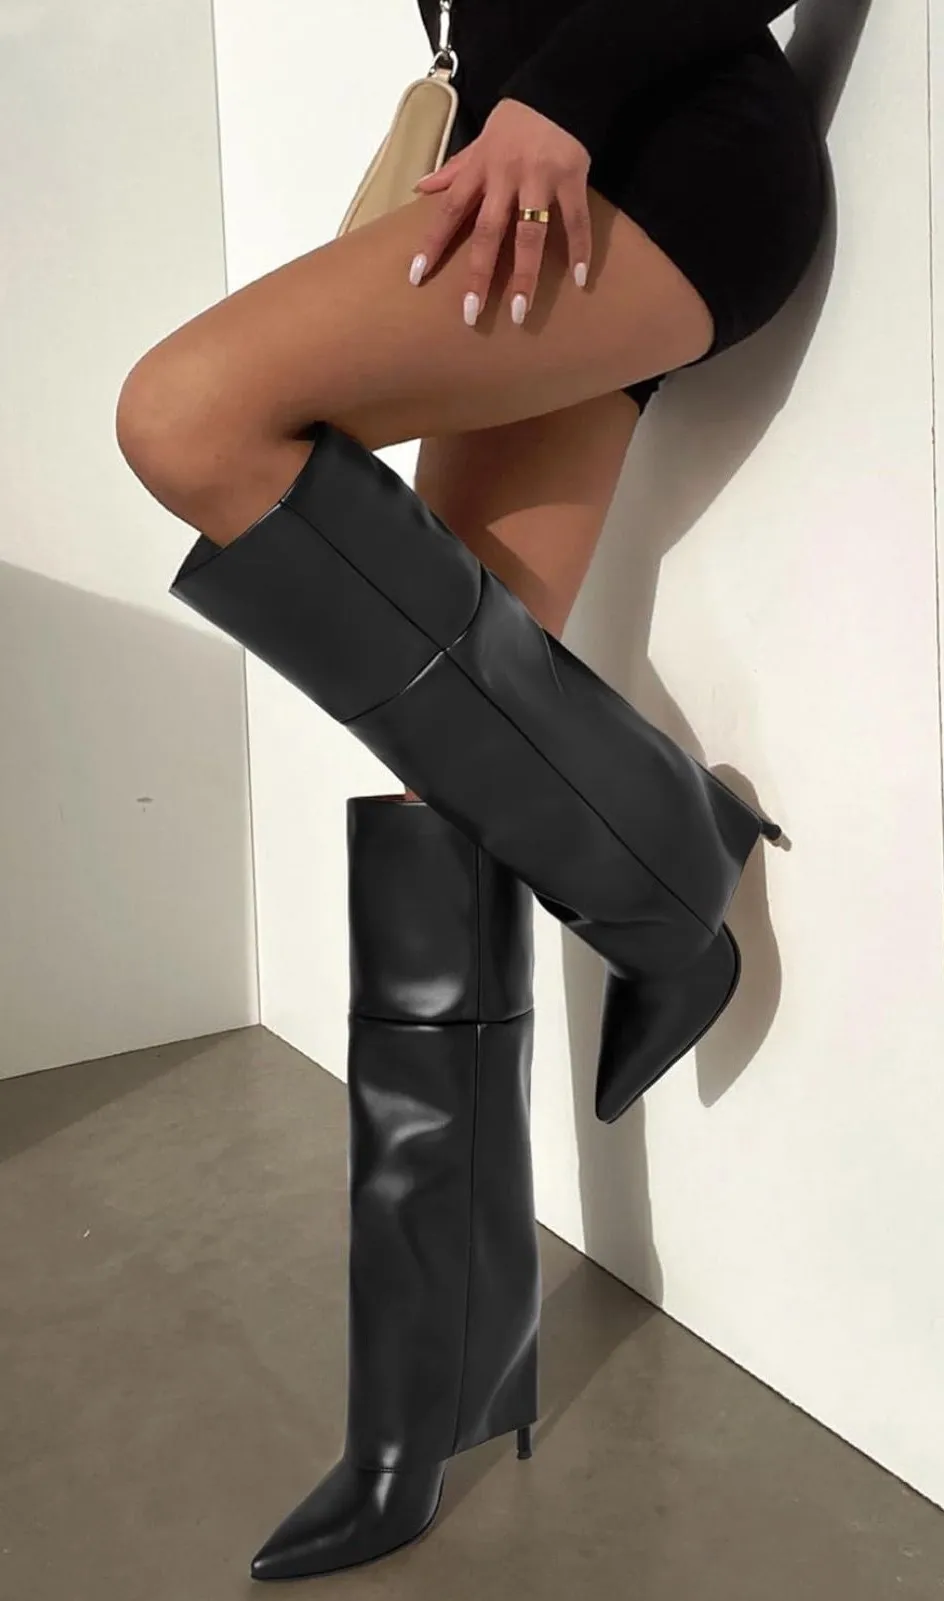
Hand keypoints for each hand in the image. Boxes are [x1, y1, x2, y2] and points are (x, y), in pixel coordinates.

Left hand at [408, 98, 591, 325]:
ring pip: (530, 234)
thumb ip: (454, 169)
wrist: (558, 89)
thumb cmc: (515, 122)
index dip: (433, 243)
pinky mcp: (572, 177)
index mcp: (480, 169)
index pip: (450, 210)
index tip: (417, 276)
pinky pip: (576, 219)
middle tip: (471, 313)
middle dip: (479, 274)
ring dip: (525, 275)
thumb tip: (420, 188)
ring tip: (521, 311)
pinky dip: (579, 248)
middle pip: (488, 231)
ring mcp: (540, 178)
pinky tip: (579, 279)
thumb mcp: (480, 141)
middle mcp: (506, 175)